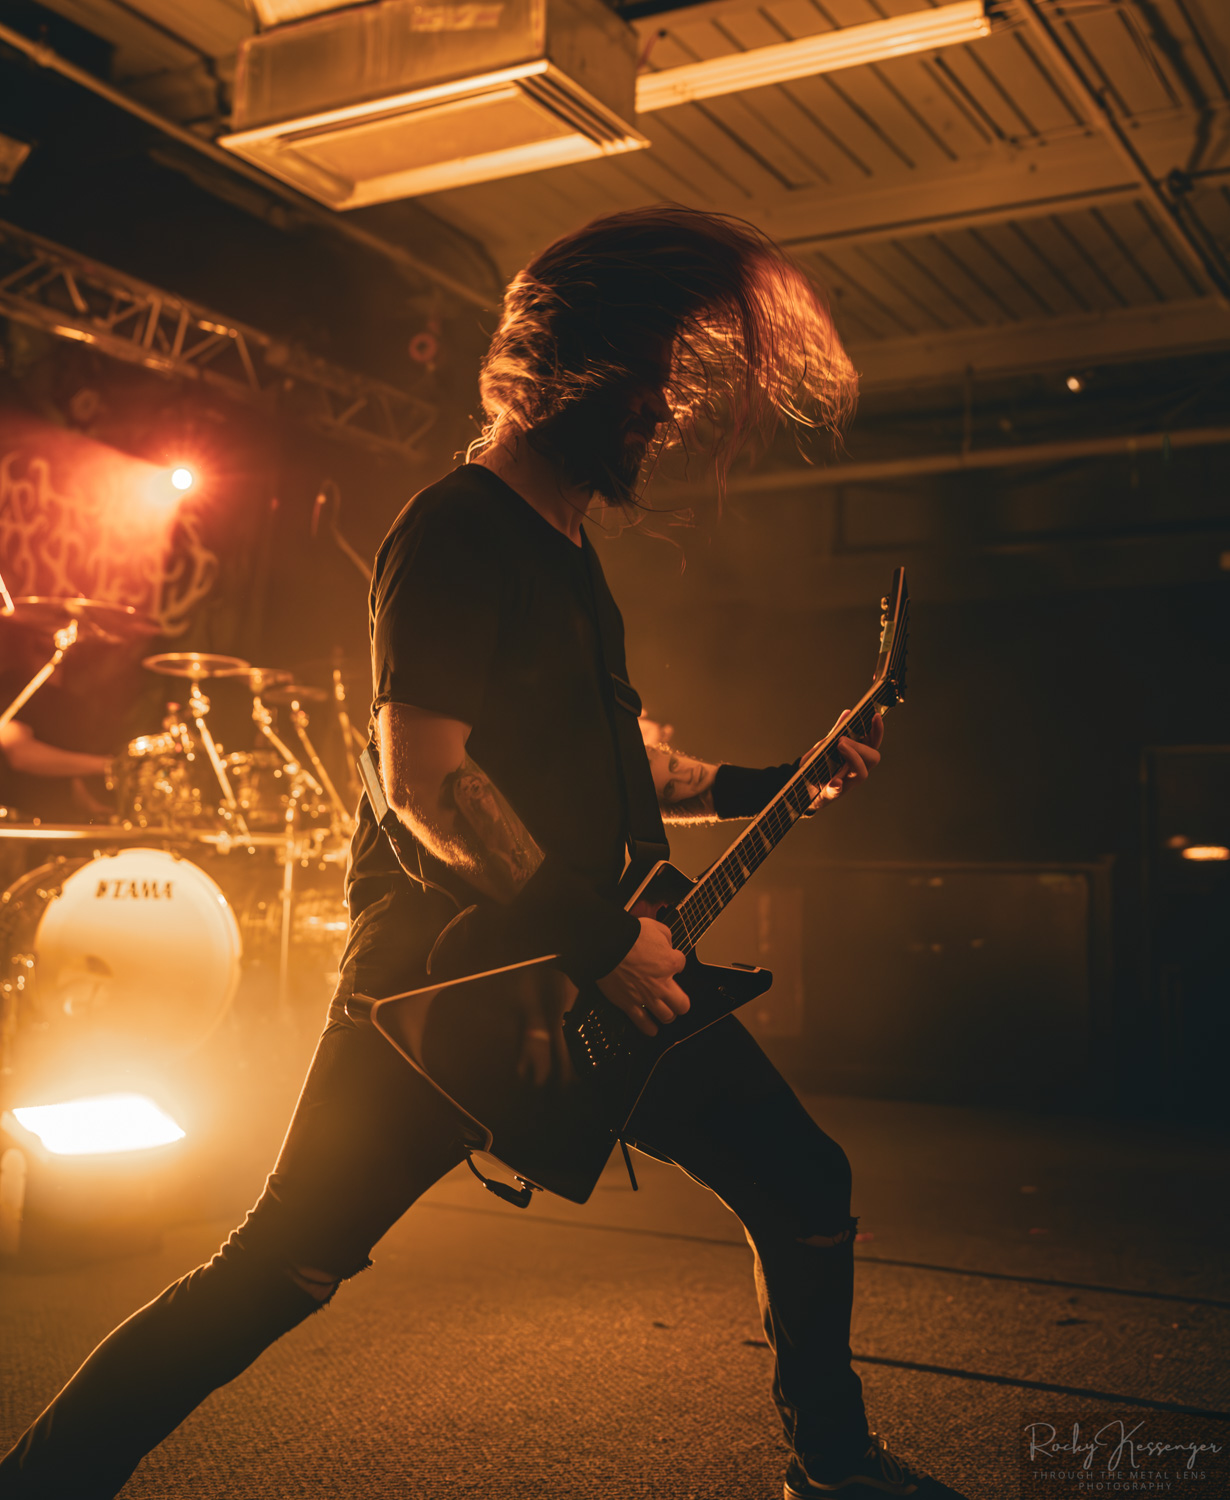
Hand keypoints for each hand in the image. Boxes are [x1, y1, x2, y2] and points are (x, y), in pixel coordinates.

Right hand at [596, 917, 688, 1036]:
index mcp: (670, 963)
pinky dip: (649, 1028)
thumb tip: (667, 943)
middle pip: (682, 1004)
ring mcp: (647, 996)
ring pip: (666, 1016)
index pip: (682, 965)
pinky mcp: (630, 1004)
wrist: (607, 945)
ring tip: (665, 1013)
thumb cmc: (629, 935)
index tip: (670, 962)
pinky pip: (643, 1023)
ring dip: (667, 1014)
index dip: (676, 962)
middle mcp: (662, 984)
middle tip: (677, 999)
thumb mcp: (655, 927)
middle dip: (681, 1002)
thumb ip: (666, 936)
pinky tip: (652, 1029)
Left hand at [804, 710, 883, 808]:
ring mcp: (846, 782)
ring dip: (852, 757)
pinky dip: (837, 784)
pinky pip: (838, 790)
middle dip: (860, 746)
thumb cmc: (817, 765)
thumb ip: (837, 731)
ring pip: (862, 773)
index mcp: (856, 757)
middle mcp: (856, 770)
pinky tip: (834, 780)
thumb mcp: (826, 746)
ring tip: (838, 746)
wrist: (801, 786)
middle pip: (873, 758)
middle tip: (842, 741)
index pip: (873, 744)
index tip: (875, 716)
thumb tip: (848, 713)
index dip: (877, 731)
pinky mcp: (831, 793)